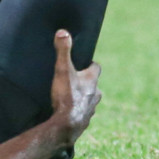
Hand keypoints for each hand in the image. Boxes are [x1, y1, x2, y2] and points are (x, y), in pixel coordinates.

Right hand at [48, 30, 101, 145]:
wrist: (66, 126)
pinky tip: (68, 111)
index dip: (89, 64)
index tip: (82, 62)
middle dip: (85, 81)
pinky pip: (83, 112)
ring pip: (90, 99)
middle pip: (93, 84)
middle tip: (72, 79)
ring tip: (69, 95)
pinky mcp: (85, 120)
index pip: (96, 67)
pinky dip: (78, 110)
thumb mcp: (62, 70)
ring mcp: (92, 108)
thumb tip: (63, 32)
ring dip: (82, 96)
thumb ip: (63, 51)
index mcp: (92, 80)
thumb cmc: (66, 97)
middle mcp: (96, 94)